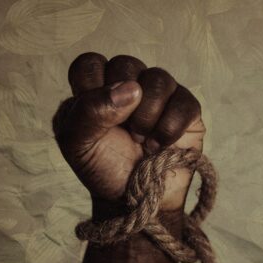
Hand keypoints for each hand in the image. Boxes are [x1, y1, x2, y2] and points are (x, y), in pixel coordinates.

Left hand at [53, 52, 204, 211]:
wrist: (136, 199)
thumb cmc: (103, 168)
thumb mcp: (77, 144)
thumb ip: (89, 111)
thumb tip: (130, 89)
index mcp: (95, 89)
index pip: (90, 63)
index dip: (92, 88)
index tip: (95, 119)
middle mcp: (127, 85)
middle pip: (126, 64)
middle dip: (122, 105)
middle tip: (122, 132)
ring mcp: (159, 95)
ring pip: (158, 78)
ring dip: (147, 117)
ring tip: (141, 141)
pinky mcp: (185, 109)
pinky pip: (184, 102)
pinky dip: (169, 128)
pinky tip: (160, 146)